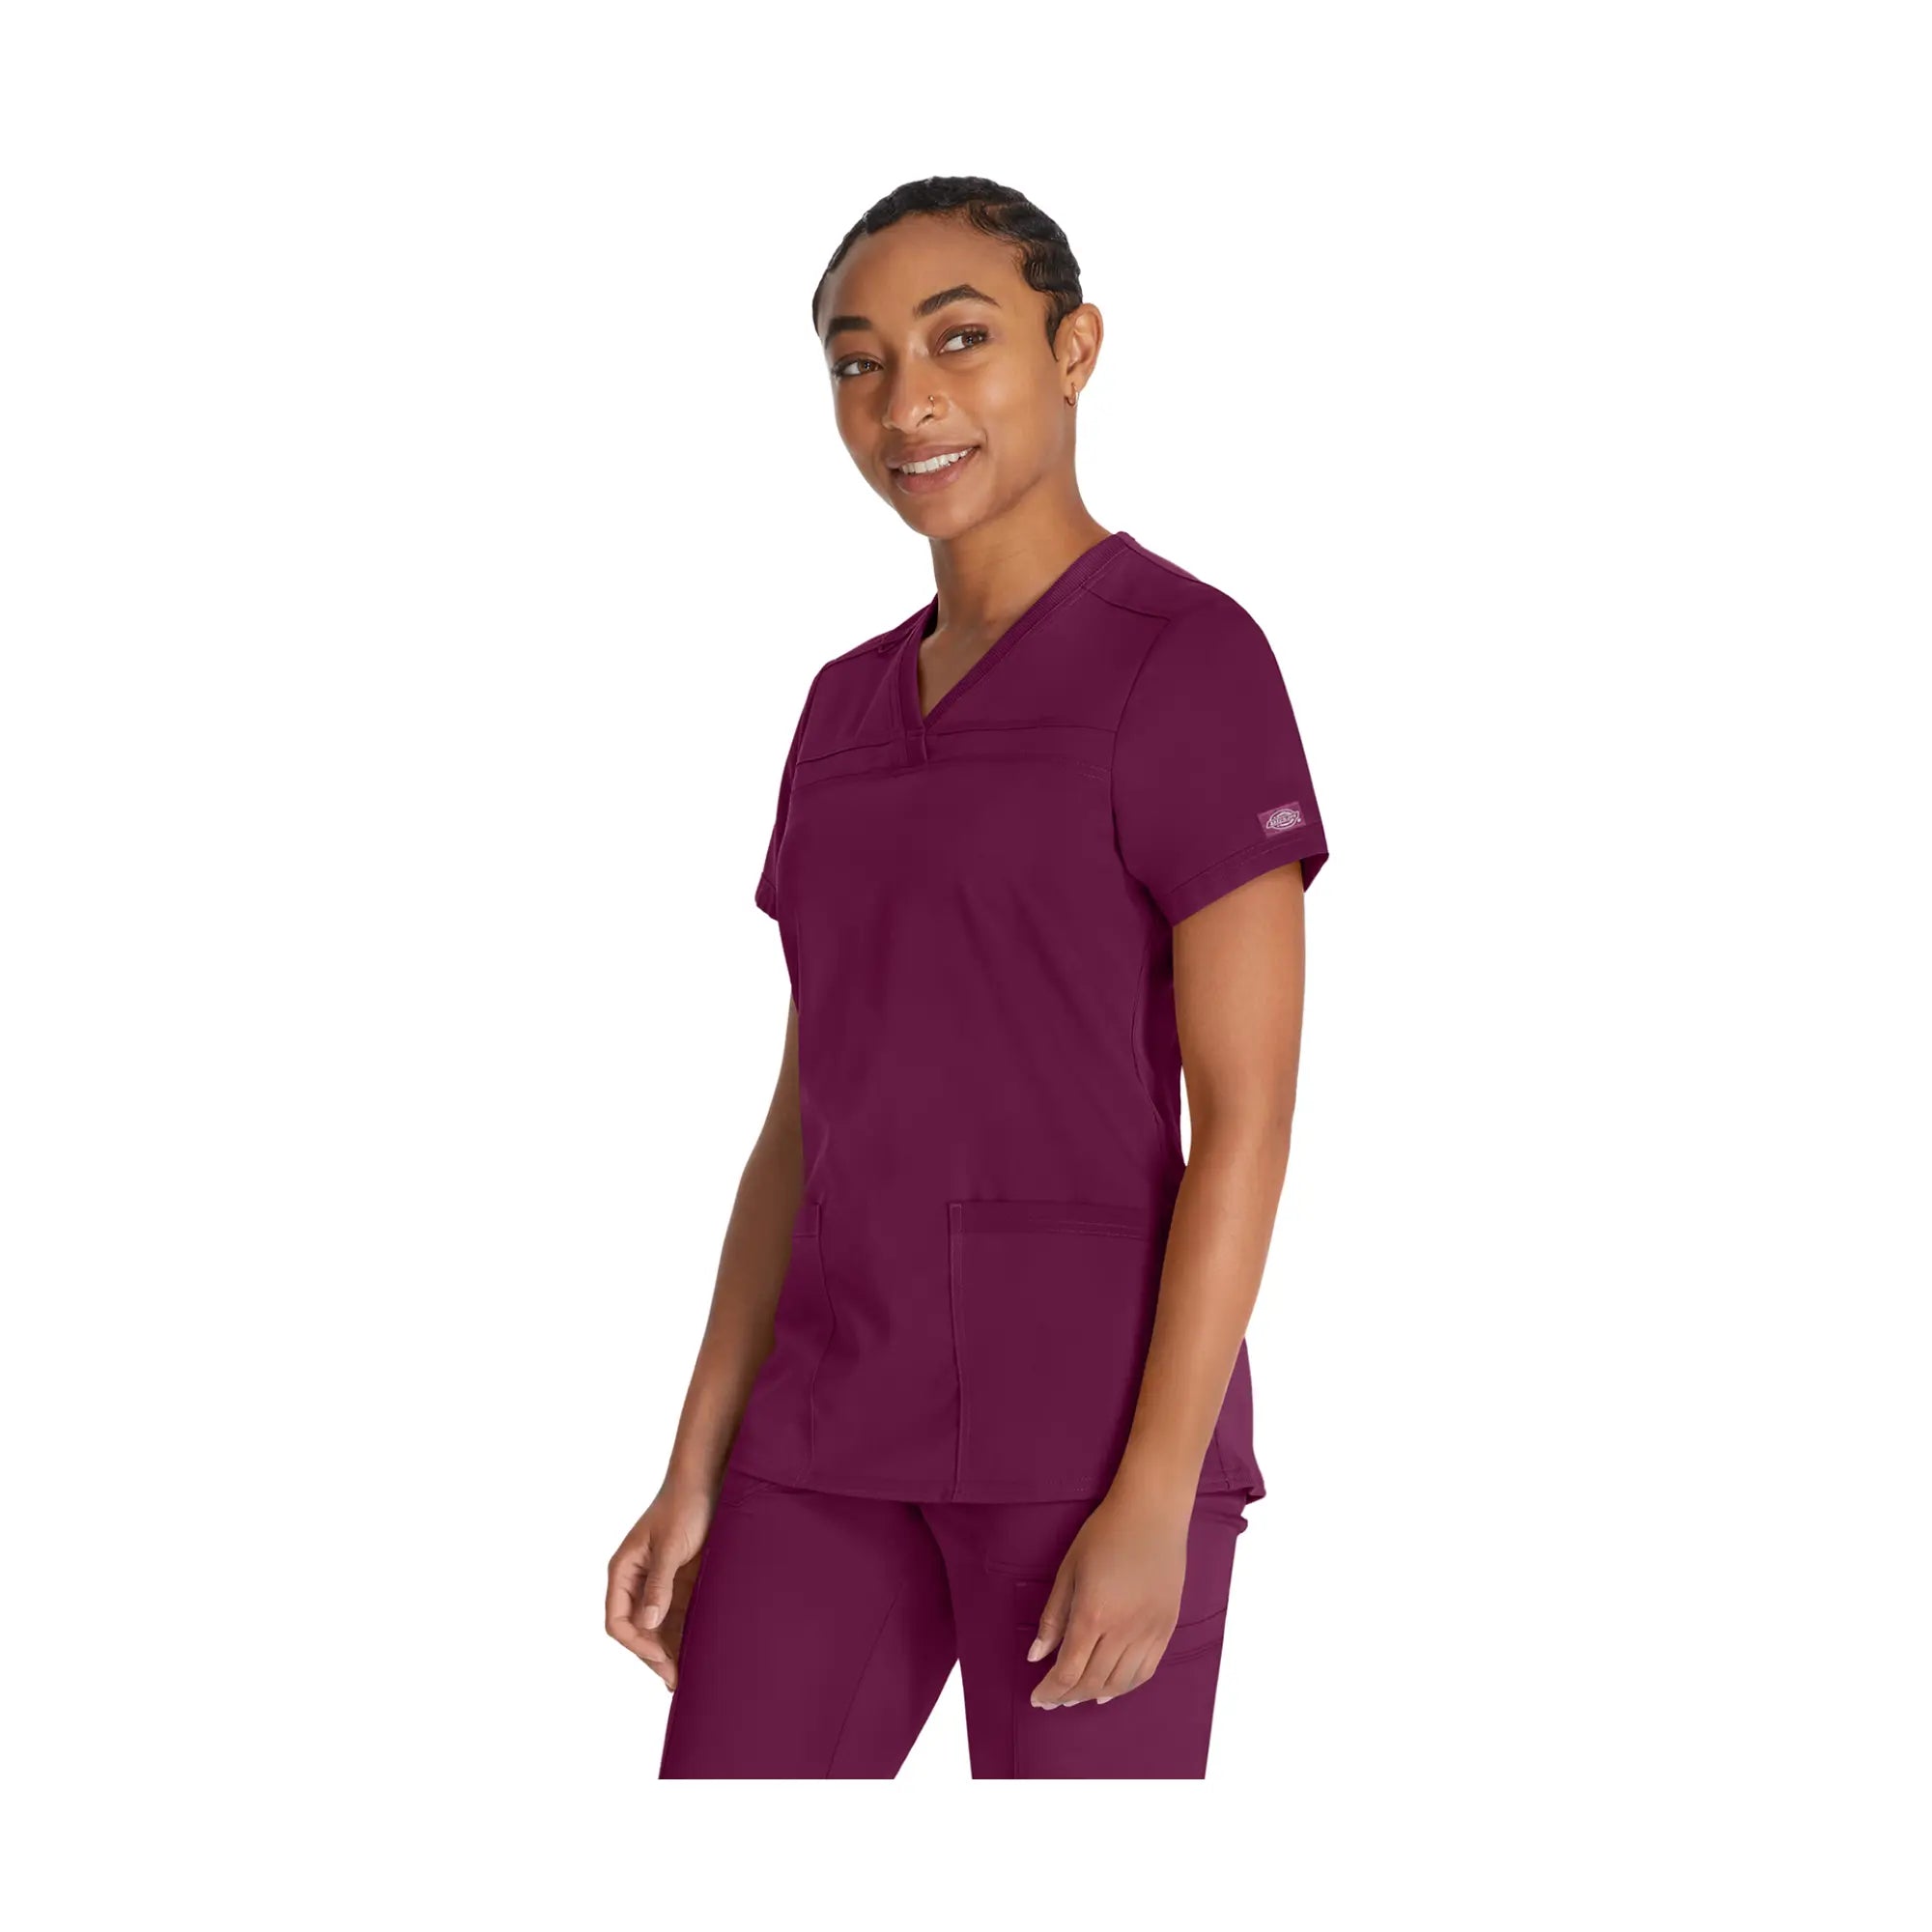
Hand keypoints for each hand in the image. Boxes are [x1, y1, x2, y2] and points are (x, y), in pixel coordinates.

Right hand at [605, 1476, 716, 1690]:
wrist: (706, 1483)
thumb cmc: (683, 1507)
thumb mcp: (670, 1546)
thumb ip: (659, 1583)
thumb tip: (648, 1624)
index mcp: (623, 1571)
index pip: (618, 1620)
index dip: (637, 1643)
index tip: (662, 1656)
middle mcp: (636, 1582)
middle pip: (637, 1630)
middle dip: (653, 1656)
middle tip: (675, 1680)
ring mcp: (658, 1585)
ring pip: (657, 1629)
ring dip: (669, 1652)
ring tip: (686, 1677)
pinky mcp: (679, 1584)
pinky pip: (677, 1618)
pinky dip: (683, 1637)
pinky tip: (695, 1653)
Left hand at [1025, 1482, 1194, 1708]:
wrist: (1152, 1513)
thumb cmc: (1105, 1534)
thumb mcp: (1068, 1569)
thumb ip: (1053, 1617)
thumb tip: (1036, 1656)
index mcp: (1093, 1614)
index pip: (1068, 1671)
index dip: (1050, 1691)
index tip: (1037, 1697)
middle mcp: (1124, 1630)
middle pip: (1092, 1682)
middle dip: (1068, 1696)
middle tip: (1053, 1699)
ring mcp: (1150, 1631)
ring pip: (1120, 1683)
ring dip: (1095, 1695)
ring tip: (1077, 1696)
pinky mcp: (1167, 1628)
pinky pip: (1146, 1671)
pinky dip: (1125, 1686)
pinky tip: (1110, 1689)